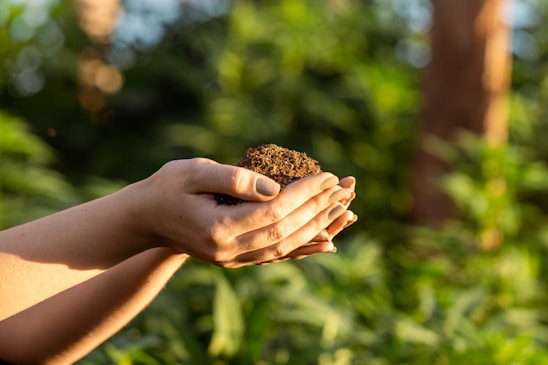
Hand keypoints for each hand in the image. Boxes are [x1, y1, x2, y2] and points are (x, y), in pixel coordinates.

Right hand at [131, 158, 352, 267]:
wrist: (147, 218)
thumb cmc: (168, 188)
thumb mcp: (194, 172)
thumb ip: (234, 179)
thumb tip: (273, 187)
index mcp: (219, 228)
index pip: (274, 211)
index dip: (304, 193)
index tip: (327, 176)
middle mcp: (229, 250)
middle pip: (285, 231)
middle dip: (318, 209)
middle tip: (344, 189)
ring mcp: (233, 259)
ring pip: (286, 246)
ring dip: (318, 227)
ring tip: (343, 209)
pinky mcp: (236, 259)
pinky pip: (278, 255)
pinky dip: (304, 247)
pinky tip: (326, 239)